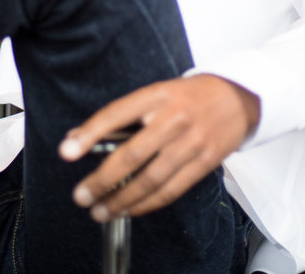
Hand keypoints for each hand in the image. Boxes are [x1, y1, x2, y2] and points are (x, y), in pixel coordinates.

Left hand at [58, 74, 258, 221]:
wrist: (238, 97)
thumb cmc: (189, 96)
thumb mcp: (155, 94)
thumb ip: (122, 116)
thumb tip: (79, 137)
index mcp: (156, 95)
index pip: (116, 114)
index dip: (89, 134)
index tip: (67, 151)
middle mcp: (174, 118)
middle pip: (132, 154)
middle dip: (102, 179)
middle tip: (81, 195)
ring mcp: (192, 141)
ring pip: (151, 178)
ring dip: (123, 199)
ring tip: (101, 210)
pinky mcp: (205, 161)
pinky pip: (172, 189)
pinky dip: (148, 203)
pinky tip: (130, 209)